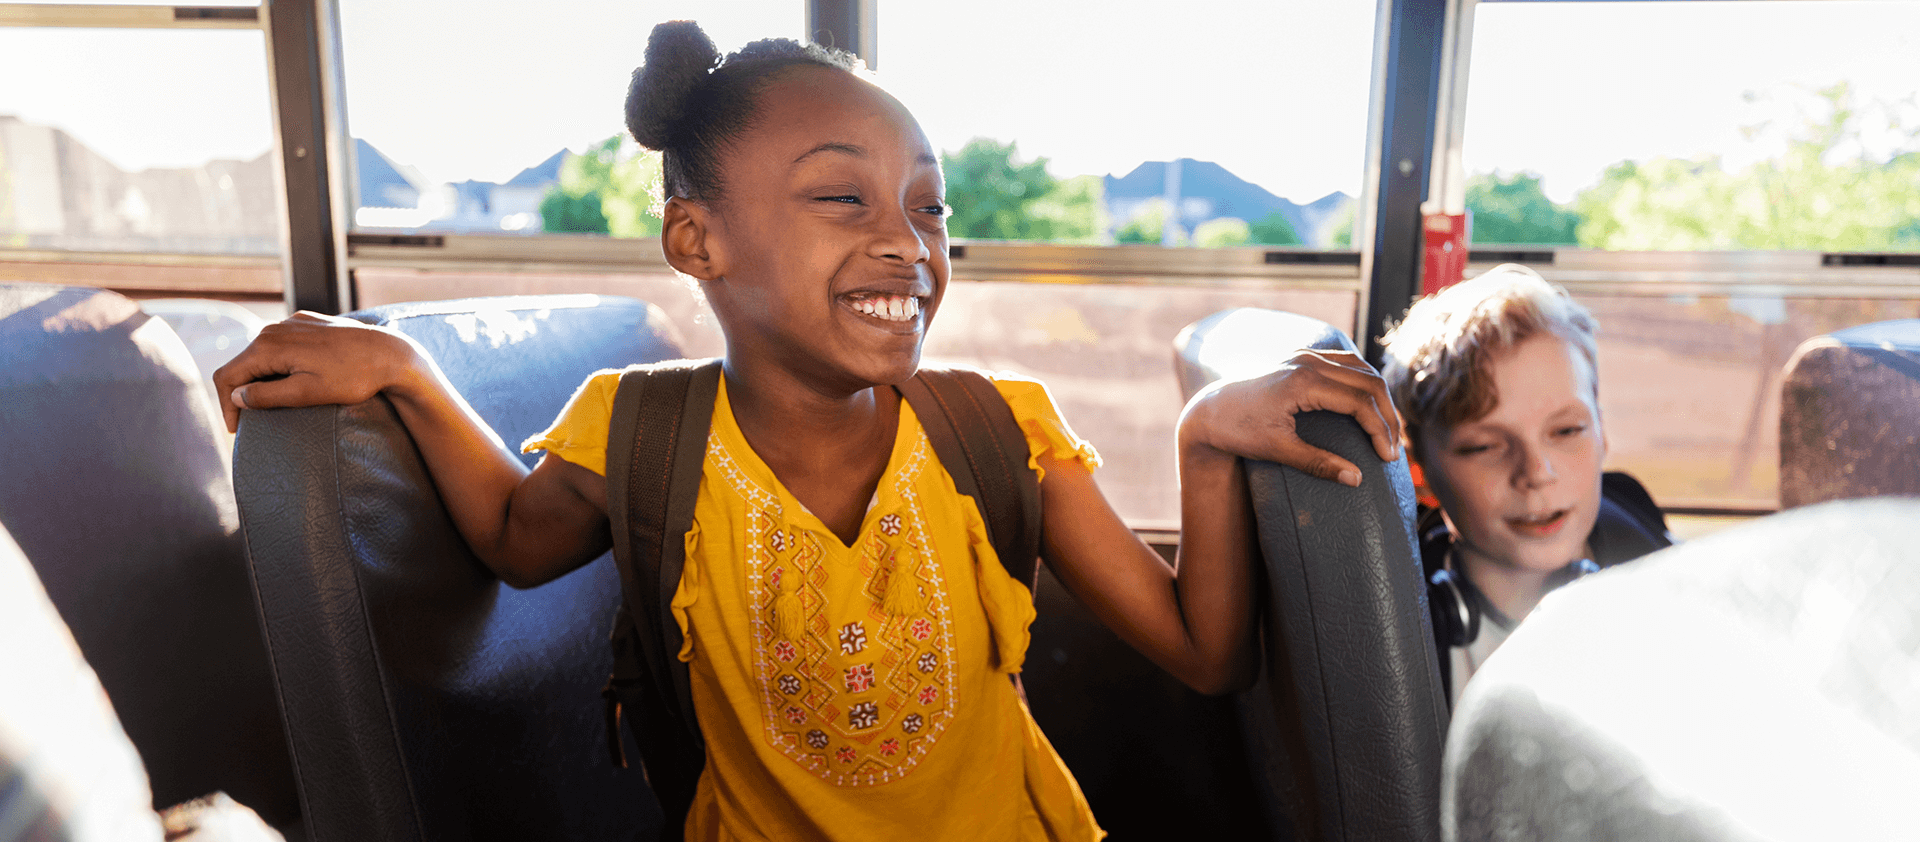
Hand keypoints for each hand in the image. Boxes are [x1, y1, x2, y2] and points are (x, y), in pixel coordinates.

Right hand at [211, 311, 418, 433]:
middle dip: (243, 393)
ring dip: (262, 379)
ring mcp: (292, 323)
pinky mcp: (308, 323)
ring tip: (276, 404)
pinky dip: (279, 365)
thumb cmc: (353, 377)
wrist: (391, 354)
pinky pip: (282, 345)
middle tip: (255, 423)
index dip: (227, 406)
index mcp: (269, 346)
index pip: (227, 376)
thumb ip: (267, 395)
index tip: (238, 430)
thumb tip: (236, 396)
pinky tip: (296, 381)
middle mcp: (275, 329)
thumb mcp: (307, 393)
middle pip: (242, 364)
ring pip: (262, 355)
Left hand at [1182, 349, 1401, 486]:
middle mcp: (1308, 361)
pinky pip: (1346, 362)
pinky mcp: (1303, 357)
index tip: (1388, 459)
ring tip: (1388, 431)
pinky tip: (1370, 405)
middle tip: (1394, 449)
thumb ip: (1317, 463)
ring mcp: (1306, 355)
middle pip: (1369, 382)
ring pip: (1362, 368)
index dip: (1380, 431)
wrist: (1209, 410)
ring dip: (1379, 397)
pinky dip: (1364, 382)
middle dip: (1387, 416)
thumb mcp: (1276, 449)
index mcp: (1303, 381)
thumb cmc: (1237, 431)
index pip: (1360, 401)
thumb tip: (1357, 479)